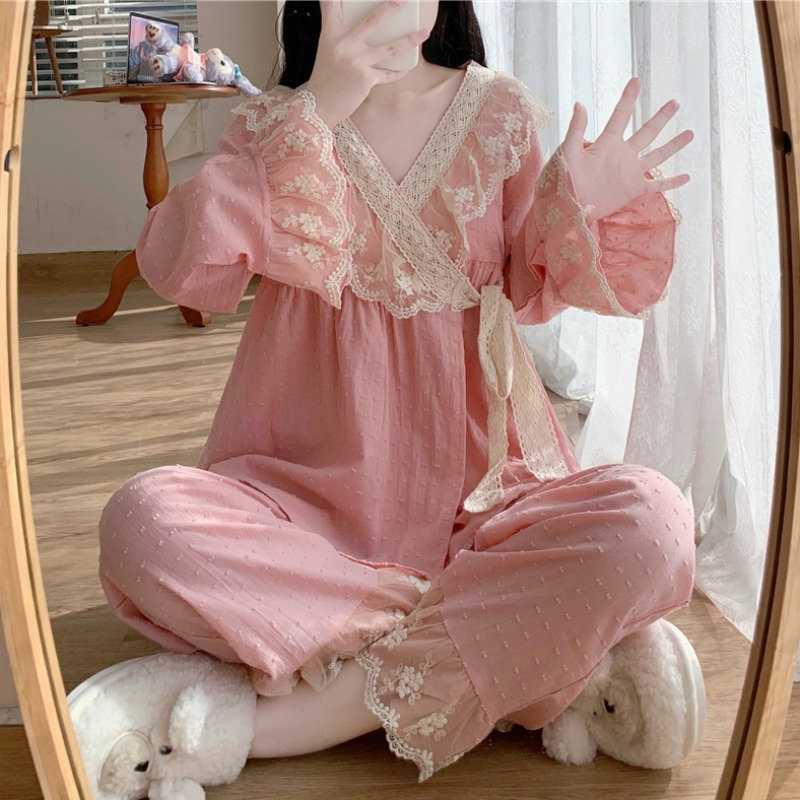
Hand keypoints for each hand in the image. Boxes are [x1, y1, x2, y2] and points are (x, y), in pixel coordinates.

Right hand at [299, 0, 429, 128]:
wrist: (320, 106)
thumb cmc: (325, 78)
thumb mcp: (327, 50)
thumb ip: (342, 35)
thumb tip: (366, 29)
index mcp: (331, 34)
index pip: (331, 5)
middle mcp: (344, 44)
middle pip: (372, 20)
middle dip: (392, 6)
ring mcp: (356, 61)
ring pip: (390, 47)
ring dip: (410, 40)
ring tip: (424, 32)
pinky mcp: (366, 79)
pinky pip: (388, 73)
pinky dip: (398, 72)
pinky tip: (406, 68)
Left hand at [560, 77, 693, 219]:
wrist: (568, 208)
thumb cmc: (563, 180)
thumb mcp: (568, 152)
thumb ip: (575, 129)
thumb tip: (579, 103)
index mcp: (607, 143)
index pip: (621, 116)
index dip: (628, 98)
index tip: (636, 80)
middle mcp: (622, 155)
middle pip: (647, 132)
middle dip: (661, 117)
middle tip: (675, 102)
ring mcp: (630, 172)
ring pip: (657, 155)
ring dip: (673, 145)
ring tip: (690, 133)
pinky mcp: (633, 190)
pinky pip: (657, 185)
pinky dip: (672, 182)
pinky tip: (687, 177)